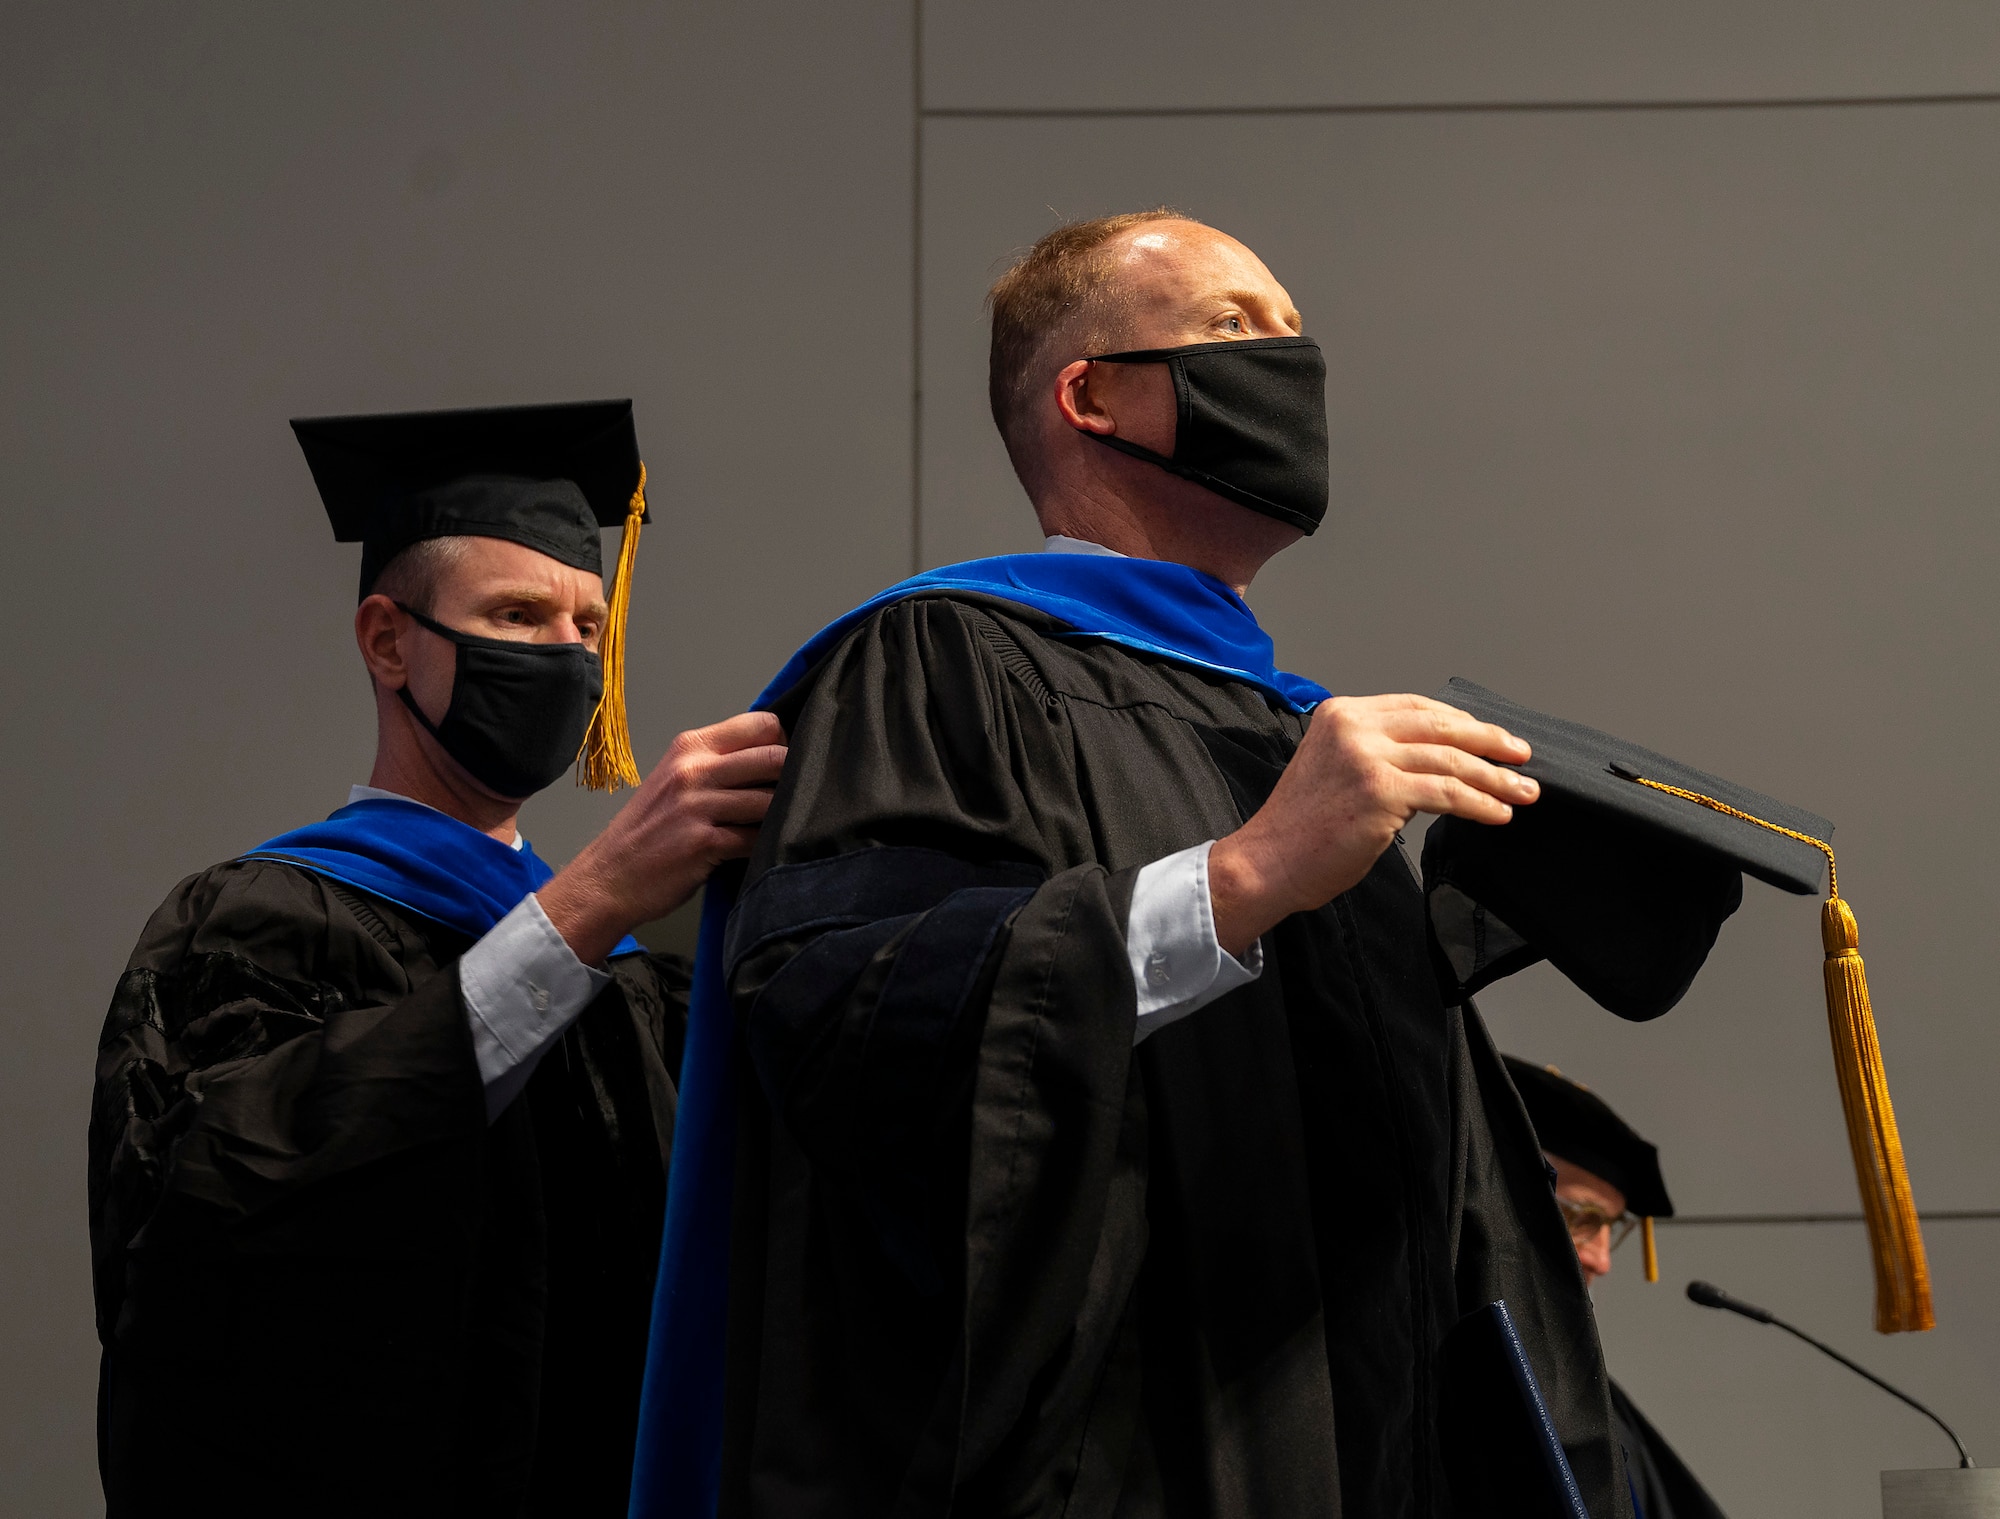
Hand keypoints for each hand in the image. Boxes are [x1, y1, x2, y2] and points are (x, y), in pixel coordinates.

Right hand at [538, 712, 787, 963]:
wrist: (609, 877)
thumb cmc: (648, 831)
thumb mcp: (675, 779)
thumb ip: (717, 764)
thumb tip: (774, 757)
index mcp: (690, 747)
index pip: (760, 724)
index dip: (782, 744)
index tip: (781, 766)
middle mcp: (693, 770)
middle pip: (774, 758)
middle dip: (792, 779)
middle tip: (790, 800)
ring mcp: (697, 806)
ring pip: (770, 800)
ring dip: (780, 817)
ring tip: (772, 828)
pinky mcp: (704, 843)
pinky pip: (755, 839)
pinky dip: (763, 847)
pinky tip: (756, 852)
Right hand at [1207, 694, 1535, 957]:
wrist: (1268, 862)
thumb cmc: (1302, 828)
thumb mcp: (1335, 768)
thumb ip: (1377, 753)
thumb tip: (1439, 761)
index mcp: (1341, 714)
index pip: (1416, 707)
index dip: (1462, 722)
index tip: (1492, 738)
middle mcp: (1354, 727)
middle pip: (1440, 727)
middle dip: (1490, 742)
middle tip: (1522, 758)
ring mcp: (1367, 757)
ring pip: (1450, 761)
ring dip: (1494, 779)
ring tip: (1523, 793)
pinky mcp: (1380, 791)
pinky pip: (1447, 793)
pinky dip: (1479, 803)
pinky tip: (1497, 813)